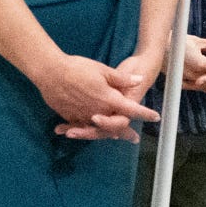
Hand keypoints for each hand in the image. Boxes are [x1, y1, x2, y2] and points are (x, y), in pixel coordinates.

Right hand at [34, 51, 155, 140]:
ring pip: (99, 129)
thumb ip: (121, 78)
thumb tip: (139, 79)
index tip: (155, 117)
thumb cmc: (77, 67)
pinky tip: (90, 130)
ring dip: (108, 134)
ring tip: (116, 138)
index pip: (132, 109)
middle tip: (134, 139)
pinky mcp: (70, 116)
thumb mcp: (102, 69)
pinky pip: (82, 127)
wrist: (50, 71)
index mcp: (109, 99)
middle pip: (116, 126)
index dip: (145, 114)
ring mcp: (84, 115)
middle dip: (126, 132)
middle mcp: (99, 111)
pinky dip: (87, 130)